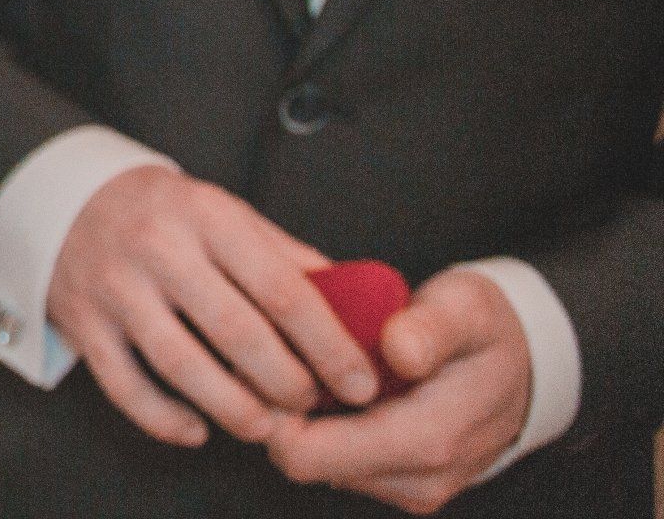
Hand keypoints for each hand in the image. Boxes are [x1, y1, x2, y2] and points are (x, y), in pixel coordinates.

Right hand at [48, 166, 381, 446]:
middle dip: (286, 382)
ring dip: (233, 407)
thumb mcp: (226, 214)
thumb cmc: (165, 213)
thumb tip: (357, 309)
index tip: (359, 383)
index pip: (282, 288)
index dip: (329, 345)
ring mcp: (115, 288)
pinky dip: (164, 419)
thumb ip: (287, 259)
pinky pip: (125, 387)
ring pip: (180, 364)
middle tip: (311, 405)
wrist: (67, 198)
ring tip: (265, 426)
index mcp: (208, 216)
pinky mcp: (82, 323)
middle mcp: (159, 249)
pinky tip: (198, 429)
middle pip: (236, 331)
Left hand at [266, 270, 532, 514]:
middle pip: (303, 461)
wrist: (527, 368)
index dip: (273, 409)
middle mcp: (416, 478)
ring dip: (304, 418)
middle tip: (280, 353)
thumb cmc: (488, 331)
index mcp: (426, 440)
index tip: (268, 360)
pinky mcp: (401, 484)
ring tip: (311, 362)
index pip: (307, 454)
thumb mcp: (465, 307)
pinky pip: (339, 461)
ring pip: (317, 463)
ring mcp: (409, 487)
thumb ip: (430, 327)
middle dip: (282, 410)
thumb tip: (398, 349)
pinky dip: (326, 425)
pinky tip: (333, 382)